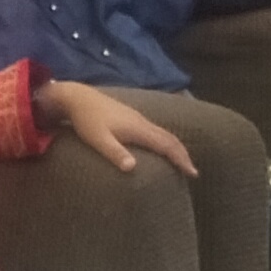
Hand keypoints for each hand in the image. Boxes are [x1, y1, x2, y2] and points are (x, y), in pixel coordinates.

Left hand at [41, 80, 196, 175]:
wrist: (78, 97)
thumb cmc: (86, 120)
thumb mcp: (98, 139)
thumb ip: (115, 153)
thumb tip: (133, 168)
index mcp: (138, 129)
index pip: (166, 145)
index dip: (181, 159)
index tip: (193, 173)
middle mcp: (142, 122)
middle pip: (170, 138)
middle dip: (182, 154)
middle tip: (192, 171)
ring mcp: (137, 118)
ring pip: (164, 133)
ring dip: (175, 147)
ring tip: (181, 160)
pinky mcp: (131, 118)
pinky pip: (156, 131)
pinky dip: (165, 141)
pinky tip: (159, 148)